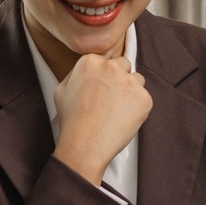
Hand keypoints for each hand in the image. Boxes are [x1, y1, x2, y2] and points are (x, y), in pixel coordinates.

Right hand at [52, 51, 150, 184]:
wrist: (85, 145)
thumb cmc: (72, 121)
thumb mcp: (61, 90)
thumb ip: (75, 74)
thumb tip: (87, 70)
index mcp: (90, 62)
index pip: (106, 59)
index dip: (104, 75)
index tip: (103, 86)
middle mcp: (111, 67)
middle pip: (123, 65)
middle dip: (119, 78)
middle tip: (110, 99)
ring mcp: (130, 82)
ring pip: (137, 80)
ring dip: (130, 91)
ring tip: (116, 110)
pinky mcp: (144, 98)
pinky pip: (144, 98)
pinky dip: (138, 108)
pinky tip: (123, 119)